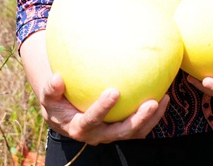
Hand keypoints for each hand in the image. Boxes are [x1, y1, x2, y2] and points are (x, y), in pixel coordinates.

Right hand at [36, 73, 168, 144]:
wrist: (64, 117)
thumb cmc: (57, 102)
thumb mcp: (48, 97)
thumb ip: (51, 89)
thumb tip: (57, 78)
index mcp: (79, 127)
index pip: (91, 120)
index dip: (102, 109)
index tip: (114, 91)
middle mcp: (98, 135)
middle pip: (121, 132)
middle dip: (137, 119)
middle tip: (151, 103)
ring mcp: (112, 134)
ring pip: (135, 132)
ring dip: (151, 119)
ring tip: (164, 99)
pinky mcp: (122, 130)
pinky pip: (141, 126)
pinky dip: (153, 115)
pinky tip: (163, 96)